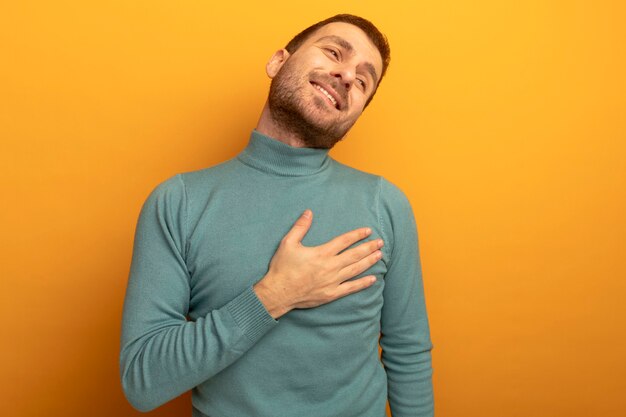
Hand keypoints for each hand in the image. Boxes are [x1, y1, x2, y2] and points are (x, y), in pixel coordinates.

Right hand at [253, 209, 383, 318]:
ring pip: (355, 270)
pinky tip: (373, 279)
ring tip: (380, 255)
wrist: (278, 293)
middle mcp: (330, 267)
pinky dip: (363, 283)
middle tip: (380, 242)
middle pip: (354, 255)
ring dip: (369, 262)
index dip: (357, 235)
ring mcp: (332, 281)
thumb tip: (308, 212)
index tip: (368, 231)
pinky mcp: (331, 294)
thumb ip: (300, 227)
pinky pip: (351, 288)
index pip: (344, 241)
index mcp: (321, 253)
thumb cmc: (282, 268)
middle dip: (369, 247)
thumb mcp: (288, 243)